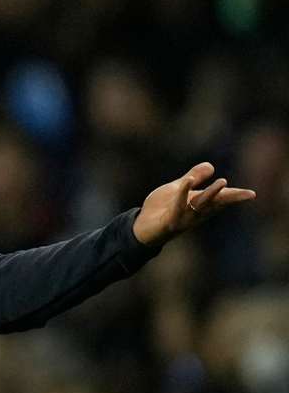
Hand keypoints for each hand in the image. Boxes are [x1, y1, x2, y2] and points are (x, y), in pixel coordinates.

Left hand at [132, 162, 255, 245]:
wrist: (141, 226)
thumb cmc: (161, 208)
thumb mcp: (177, 189)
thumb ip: (194, 178)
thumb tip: (211, 166)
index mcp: (199, 203)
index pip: (220, 199)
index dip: (235, 196)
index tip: (252, 194)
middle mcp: (195, 212)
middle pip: (215, 203)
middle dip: (230, 197)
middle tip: (247, 193)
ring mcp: (183, 218)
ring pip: (200, 205)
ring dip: (211, 194)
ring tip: (223, 182)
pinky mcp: (169, 222)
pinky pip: (177, 207)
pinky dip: (182, 195)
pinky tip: (186, 182)